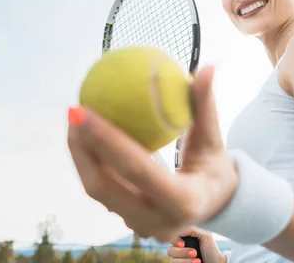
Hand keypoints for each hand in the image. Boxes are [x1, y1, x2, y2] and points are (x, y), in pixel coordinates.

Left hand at [66, 65, 237, 242]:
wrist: (219, 204)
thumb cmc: (217, 166)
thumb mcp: (214, 138)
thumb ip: (206, 104)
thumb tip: (208, 67)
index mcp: (182, 201)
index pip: (137, 169)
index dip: (106, 139)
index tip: (83, 108)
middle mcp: (157, 221)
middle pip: (104, 187)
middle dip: (82, 148)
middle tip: (74, 111)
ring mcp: (141, 227)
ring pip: (98, 191)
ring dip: (82, 155)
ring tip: (75, 119)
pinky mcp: (130, 223)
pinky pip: (104, 191)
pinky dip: (93, 163)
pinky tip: (85, 135)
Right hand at [167, 227, 225, 262]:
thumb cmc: (212, 251)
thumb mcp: (205, 236)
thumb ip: (192, 229)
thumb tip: (179, 226)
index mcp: (184, 240)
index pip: (171, 238)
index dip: (174, 240)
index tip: (182, 244)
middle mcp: (180, 250)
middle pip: (170, 251)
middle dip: (182, 252)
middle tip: (195, 253)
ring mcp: (180, 260)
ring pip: (172, 260)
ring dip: (185, 261)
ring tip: (198, 261)